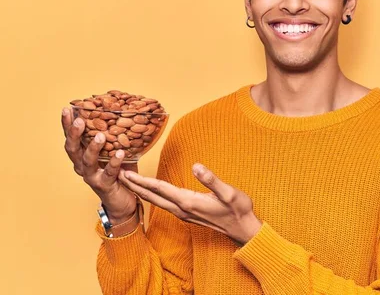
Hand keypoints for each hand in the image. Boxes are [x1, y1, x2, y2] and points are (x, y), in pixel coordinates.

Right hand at [61, 107, 137, 223]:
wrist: (123, 201)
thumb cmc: (119, 173)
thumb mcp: (116, 152)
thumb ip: (116, 137)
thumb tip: (126, 113)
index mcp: (82, 156)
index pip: (72, 138)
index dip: (67, 125)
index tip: (67, 109)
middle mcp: (82, 167)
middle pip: (72, 149)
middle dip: (74, 134)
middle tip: (79, 120)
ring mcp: (91, 177)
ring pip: (87, 161)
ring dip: (93, 147)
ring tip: (101, 135)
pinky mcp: (104, 186)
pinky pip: (108, 173)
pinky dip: (114, 162)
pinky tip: (120, 153)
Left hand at [118, 164, 262, 244]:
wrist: (243, 229)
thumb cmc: (238, 209)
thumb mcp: (229, 192)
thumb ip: (211, 179)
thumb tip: (196, 166)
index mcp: (189, 201)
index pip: (160, 188)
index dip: (142, 180)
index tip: (126, 173)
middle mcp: (182, 209)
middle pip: (153, 196)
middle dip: (135, 186)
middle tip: (119, 174)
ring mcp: (184, 214)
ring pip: (157, 201)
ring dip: (142, 191)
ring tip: (130, 182)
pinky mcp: (188, 214)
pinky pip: (164, 204)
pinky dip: (153, 196)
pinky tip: (151, 192)